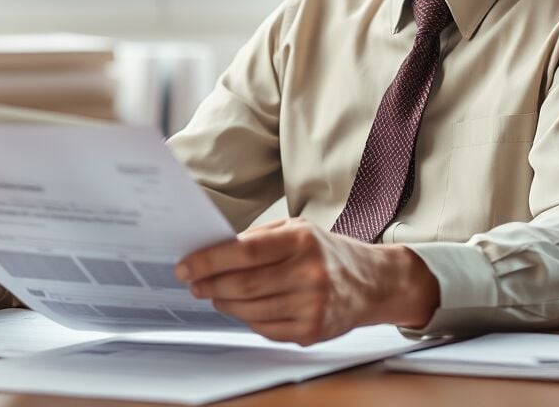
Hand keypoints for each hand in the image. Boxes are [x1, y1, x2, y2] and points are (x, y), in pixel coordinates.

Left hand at [175, 217, 439, 344]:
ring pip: (250, 309)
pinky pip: (265, 328)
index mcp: (302, 240)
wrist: (373, 282)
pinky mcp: (312, 330)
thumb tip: (212, 250)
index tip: (186, 265)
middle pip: (243, 284)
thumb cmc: (326, 252)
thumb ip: (258, 237)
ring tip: (214, 294)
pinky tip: (241, 308)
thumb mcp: (298, 229)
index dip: (209, 260)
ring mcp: (312, 305)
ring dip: (224, 303)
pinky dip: (246, 318)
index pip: (244, 251)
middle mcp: (309, 273)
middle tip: (193, 282)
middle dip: (210, 284)